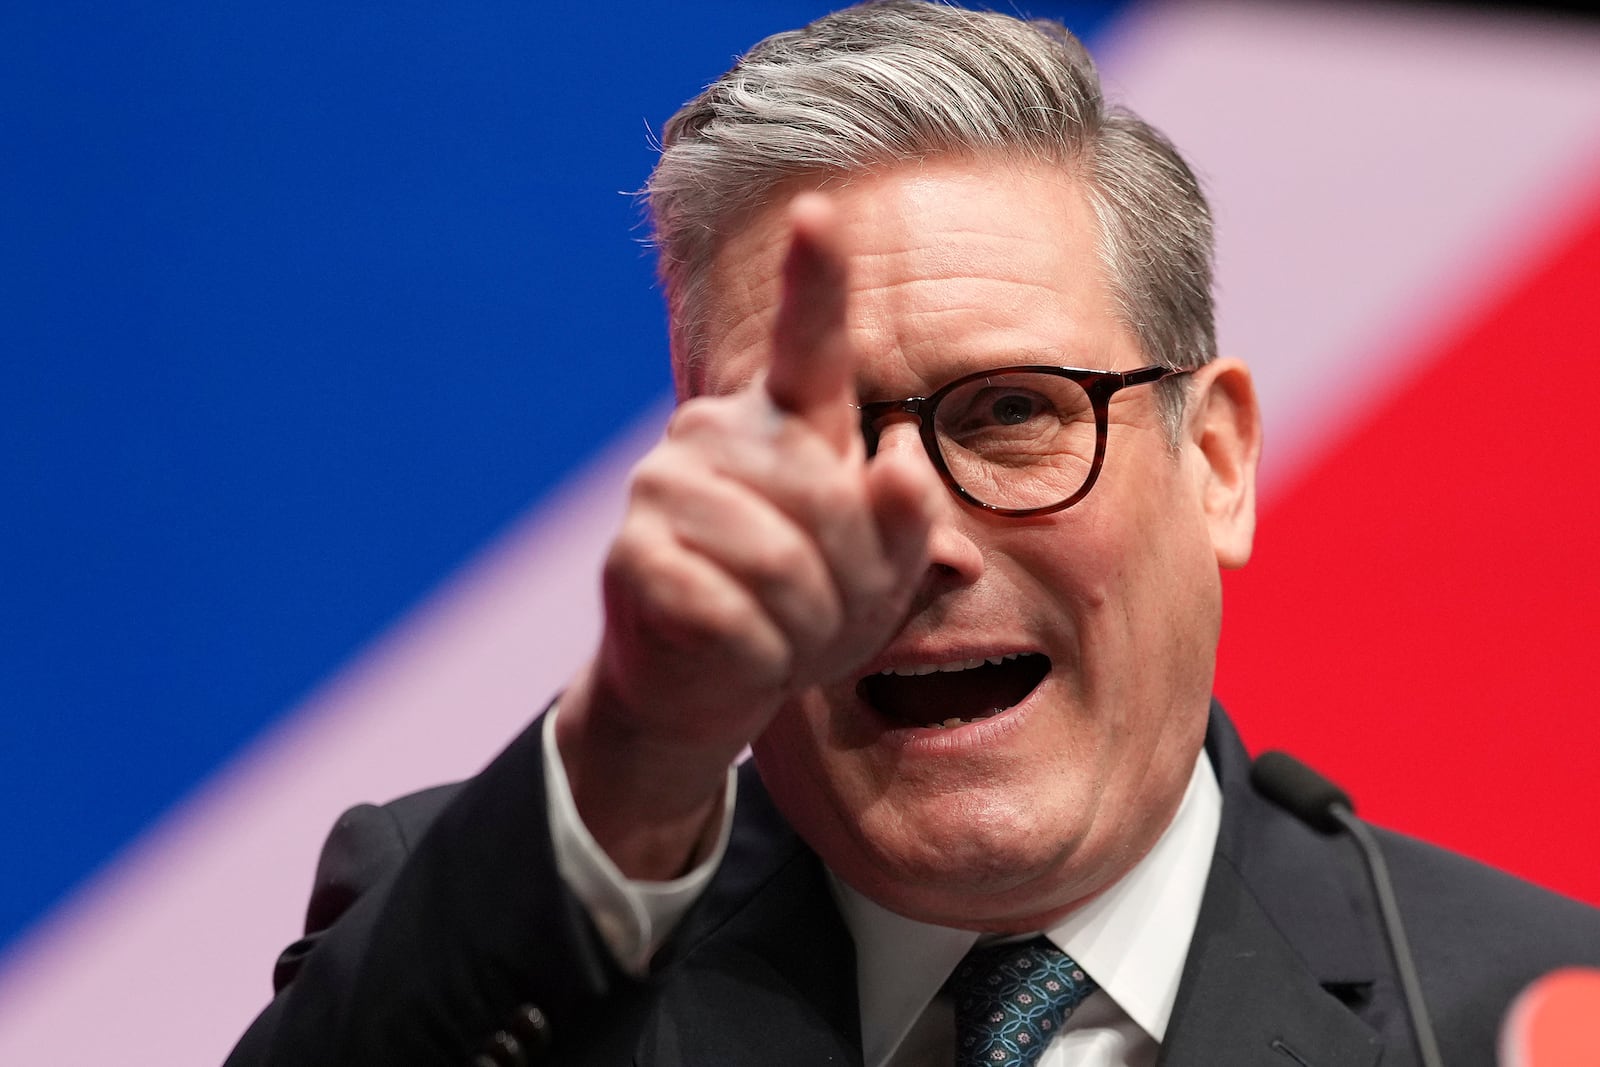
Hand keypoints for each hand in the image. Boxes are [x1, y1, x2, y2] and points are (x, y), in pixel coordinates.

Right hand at [557, 194, 937, 877]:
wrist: (707, 686)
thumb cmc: (805, 611)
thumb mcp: (881, 575)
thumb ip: (907, 521)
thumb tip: (901, 462)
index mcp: (787, 422)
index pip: (809, 342)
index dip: (816, 278)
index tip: (821, 210)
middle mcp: (718, 432)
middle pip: (830, 501)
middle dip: (853, 584)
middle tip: (825, 617)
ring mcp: (665, 485)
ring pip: (782, 564)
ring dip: (805, 627)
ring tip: (783, 634)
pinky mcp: (633, 554)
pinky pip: (734, 614)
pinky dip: (758, 658)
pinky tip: (738, 654)